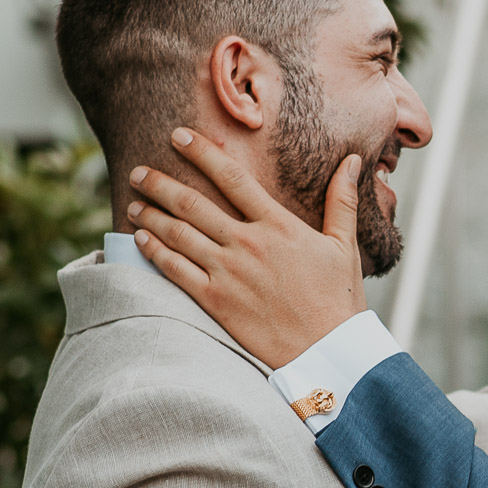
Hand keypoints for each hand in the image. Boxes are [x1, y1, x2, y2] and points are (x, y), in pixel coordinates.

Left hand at [127, 129, 366, 367]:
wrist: (327, 351)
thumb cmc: (339, 300)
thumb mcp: (344, 246)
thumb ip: (342, 200)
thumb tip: (354, 160)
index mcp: (278, 225)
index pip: (232, 178)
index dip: (201, 153)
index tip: (178, 137)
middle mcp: (248, 244)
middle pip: (193, 203)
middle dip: (160, 184)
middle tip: (139, 172)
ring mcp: (228, 273)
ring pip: (178, 235)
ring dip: (151, 215)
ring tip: (134, 202)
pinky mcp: (216, 301)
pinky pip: (176, 270)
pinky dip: (155, 252)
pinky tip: (141, 240)